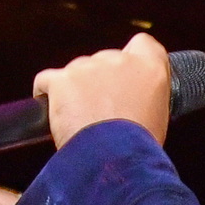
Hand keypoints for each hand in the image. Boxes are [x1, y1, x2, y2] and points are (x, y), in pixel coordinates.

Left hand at [30, 34, 174, 149]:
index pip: (142, 44)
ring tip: (79, 119)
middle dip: (99, 81)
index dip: (131, 58)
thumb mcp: (158, 116)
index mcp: (149, 67)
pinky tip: (51, 109)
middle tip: (100, 110)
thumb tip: (135, 101)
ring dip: (75, 90)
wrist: (113, 160)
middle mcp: (119, 60)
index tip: (126, 76)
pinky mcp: (61, 79)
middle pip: (104, 60)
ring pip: (76, 71)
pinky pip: (46, 80)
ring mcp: (88, 67)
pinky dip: (46, 93)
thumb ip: (147, 96)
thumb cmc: (137, 146)